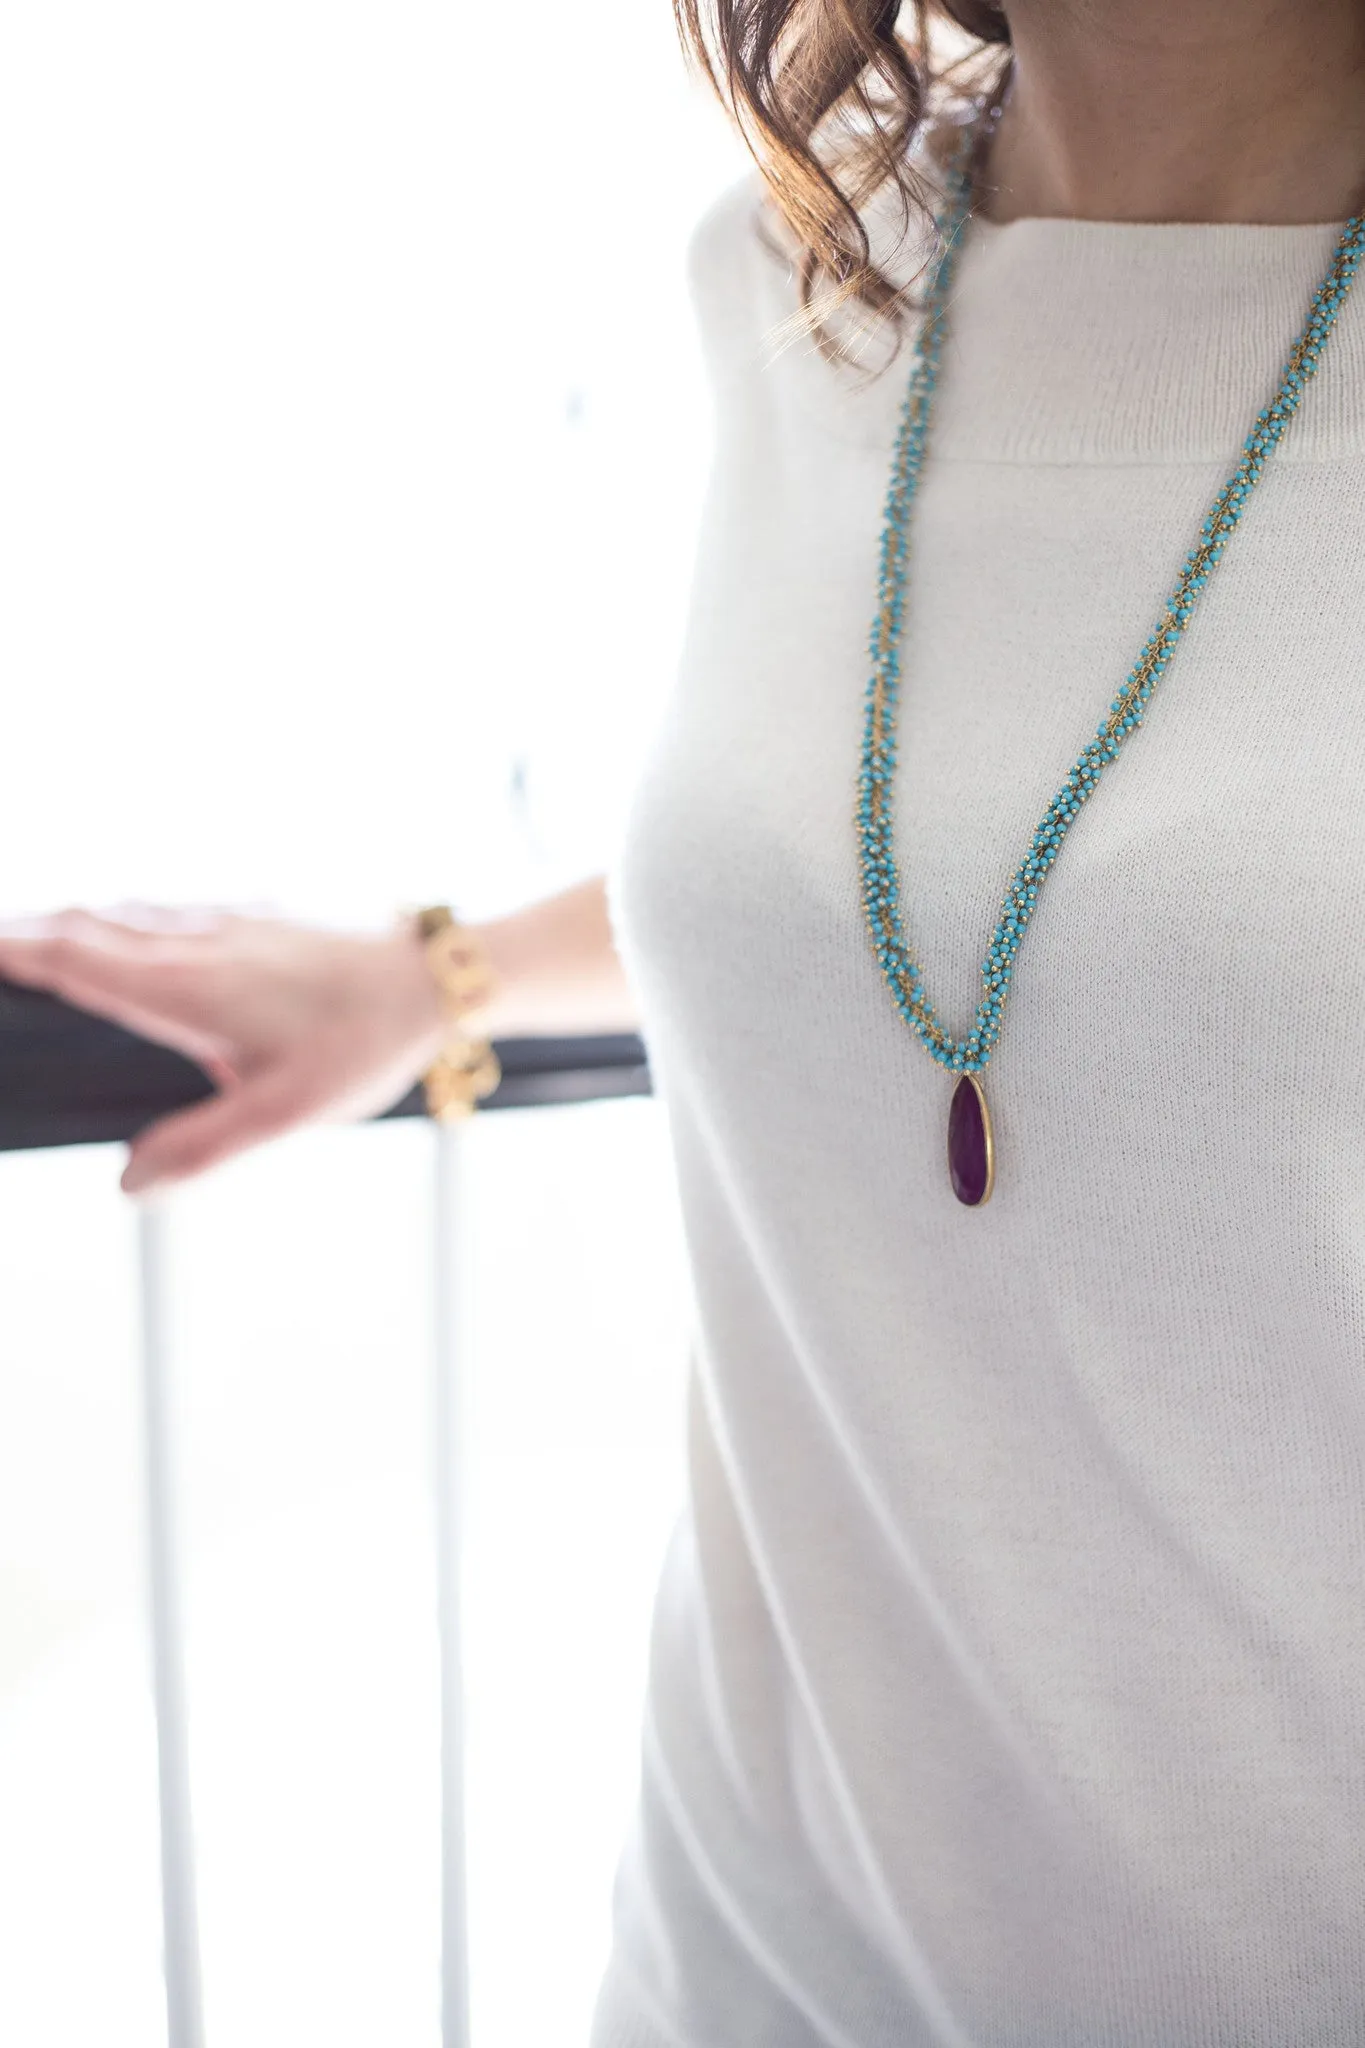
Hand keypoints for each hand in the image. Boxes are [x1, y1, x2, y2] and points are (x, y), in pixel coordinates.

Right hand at [0, 907, 448, 1194]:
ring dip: (73, 920)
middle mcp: (198, 943)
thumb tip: (129, 1184)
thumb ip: (201, 1148)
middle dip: (28, 932)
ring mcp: (229, 924)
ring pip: (127, 912)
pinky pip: (169, 909)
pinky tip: (131, 925)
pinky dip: (124, 916)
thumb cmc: (362, 1045)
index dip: (19, 952)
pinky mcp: (257, 918)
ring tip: (36, 935)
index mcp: (189, 988)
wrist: (435, 980)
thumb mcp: (284, 1115)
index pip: (78, 961)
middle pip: (88, 926)